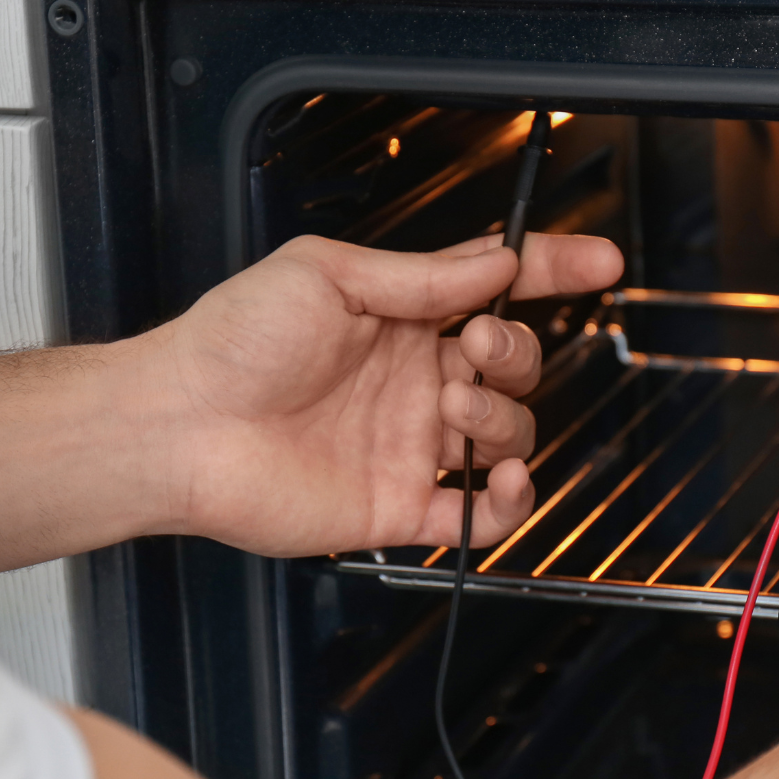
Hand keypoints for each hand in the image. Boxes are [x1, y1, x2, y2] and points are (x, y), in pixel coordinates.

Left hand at [131, 233, 623, 557]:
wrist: (178, 426)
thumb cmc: (231, 341)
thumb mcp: (329, 274)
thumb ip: (422, 277)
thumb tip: (496, 262)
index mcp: (398, 317)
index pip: (495, 290)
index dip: (553, 272)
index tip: (600, 260)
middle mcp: (411, 381)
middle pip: (513, 365)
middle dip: (515, 351)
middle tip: (475, 343)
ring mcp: (409, 446)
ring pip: (506, 434)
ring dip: (502, 416)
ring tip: (453, 405)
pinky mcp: (397, 506)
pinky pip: (478, 518)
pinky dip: (509, 503)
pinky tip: (505, 479)